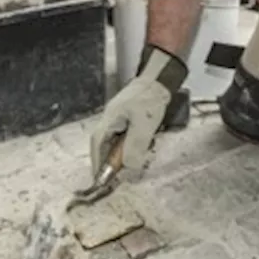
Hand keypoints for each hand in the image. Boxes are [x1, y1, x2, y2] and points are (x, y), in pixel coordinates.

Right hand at [90, 45, 187, 176]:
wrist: (160, 78)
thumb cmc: (150, 99)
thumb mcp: (144, 125)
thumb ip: (135, 147)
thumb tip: (128, 168)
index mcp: (109, 120)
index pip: (97, 146)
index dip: (98, 163)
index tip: (100, 180)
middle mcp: (110, 120)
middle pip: (105, 145)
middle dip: (112, 161)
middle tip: (119, 175)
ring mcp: (119, 118)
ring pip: (116, 142)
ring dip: (124, 153)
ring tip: (134, 162)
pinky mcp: (130, 118)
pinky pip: (126, 136)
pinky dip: (133, 145)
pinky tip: (144, 147)